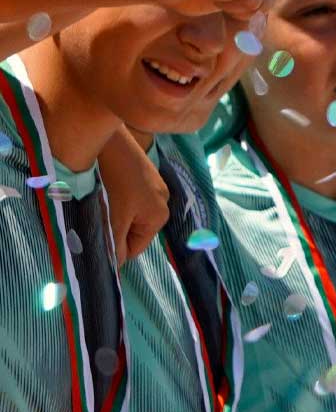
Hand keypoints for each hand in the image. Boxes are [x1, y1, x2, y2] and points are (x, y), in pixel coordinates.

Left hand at [98, 127, 168, 264]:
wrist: (112, 143)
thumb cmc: (115, 182)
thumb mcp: (114, 218)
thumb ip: (115, 244)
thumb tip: (114, 267)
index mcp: (159, 217)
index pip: (134, 248)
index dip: (114, 248)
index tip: (96, 238)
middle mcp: (163, 203)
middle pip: (133, 231)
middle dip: (115, 228)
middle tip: (98, 217)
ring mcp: (157, 187)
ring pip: (131, 214)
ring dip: (115, 213)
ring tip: (102, 200)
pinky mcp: (147, 175)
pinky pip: (132, 198)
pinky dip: (119, 198)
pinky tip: (108, 187)